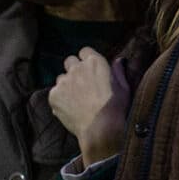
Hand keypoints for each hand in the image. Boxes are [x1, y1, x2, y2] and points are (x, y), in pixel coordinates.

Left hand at [51, 48, 131, 165]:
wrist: (100, 128)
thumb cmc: (115, 107)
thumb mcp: (124, 87)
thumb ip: (119, 71)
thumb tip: (118, 61)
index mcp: (95, 62)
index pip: (85, 51)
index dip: (87, 60)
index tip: (90, 70)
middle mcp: (77, 68)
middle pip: (70, 61)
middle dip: (74, 69)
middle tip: (81, 83)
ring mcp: (63, 81)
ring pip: (61, 78)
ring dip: (66, 85)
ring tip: (75, 99)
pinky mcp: (54, 95)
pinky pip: (54, 93)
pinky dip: (60, 99)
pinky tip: (69, 109)